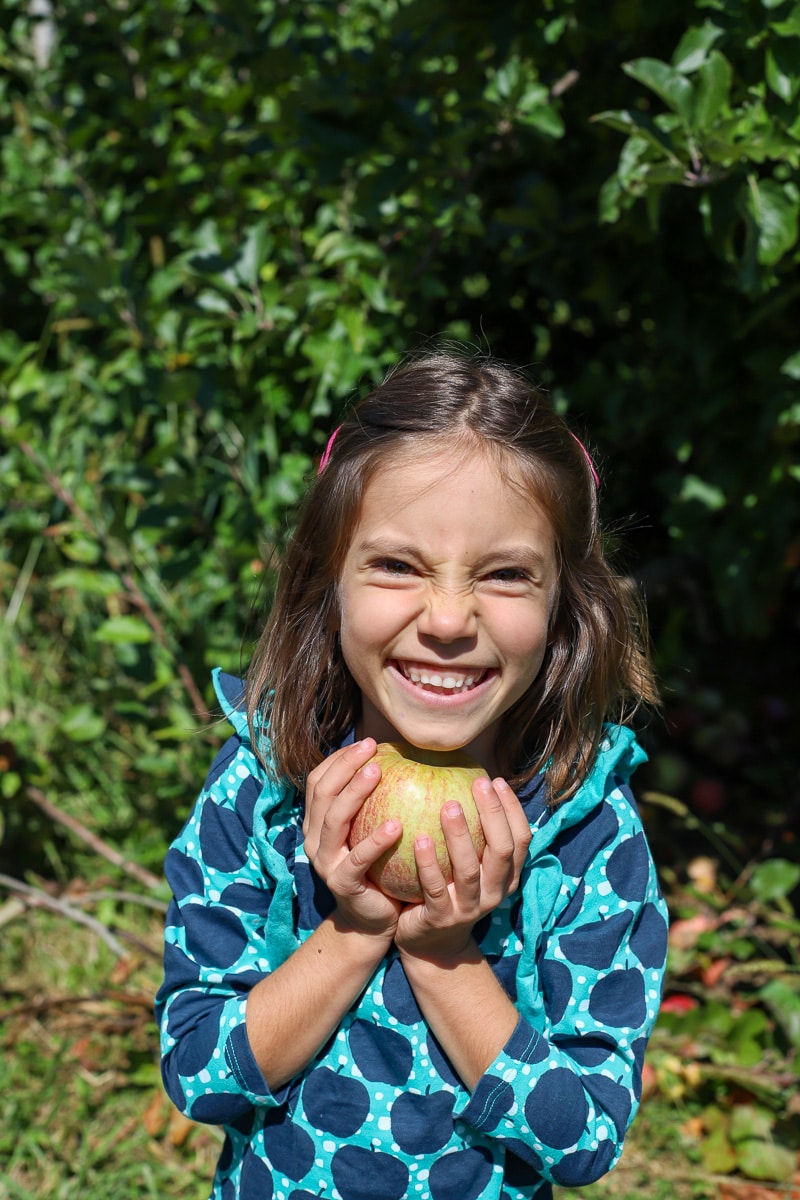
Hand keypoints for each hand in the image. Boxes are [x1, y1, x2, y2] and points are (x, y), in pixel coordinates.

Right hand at [303, 739, 402, 937]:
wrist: (371, 921)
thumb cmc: (379, 868)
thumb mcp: (371, 832)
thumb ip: (377, 802)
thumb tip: (405, 760)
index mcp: (318, 823)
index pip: (319, 780)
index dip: (339, 759)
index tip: (368, 743)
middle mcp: (315, 839)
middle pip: (323, 792)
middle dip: (345, 765)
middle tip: (372, 748)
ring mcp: (325, 862)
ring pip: (334, 819)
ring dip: (355, 792)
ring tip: (378, 772)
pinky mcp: (341, 883)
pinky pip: (358, 858)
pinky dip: (375, 840)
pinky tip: (396, 825)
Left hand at [394, 776, 530, 960]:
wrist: (430, 944)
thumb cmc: (448, 889)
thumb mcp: (468, 864)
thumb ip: (473, 833)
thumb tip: (467, 779)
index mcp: (506, 876)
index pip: (521, 839)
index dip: (512, 809)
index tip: (496, 780)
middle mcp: (494, 893)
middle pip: (502, 850)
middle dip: (493, 814)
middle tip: (478, 783)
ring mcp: (469, 908)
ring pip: (470, 870)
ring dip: (460, 835)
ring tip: (449, 806)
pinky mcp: (441, 919)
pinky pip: (434, 888)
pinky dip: (428, 863)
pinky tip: (419, 838)